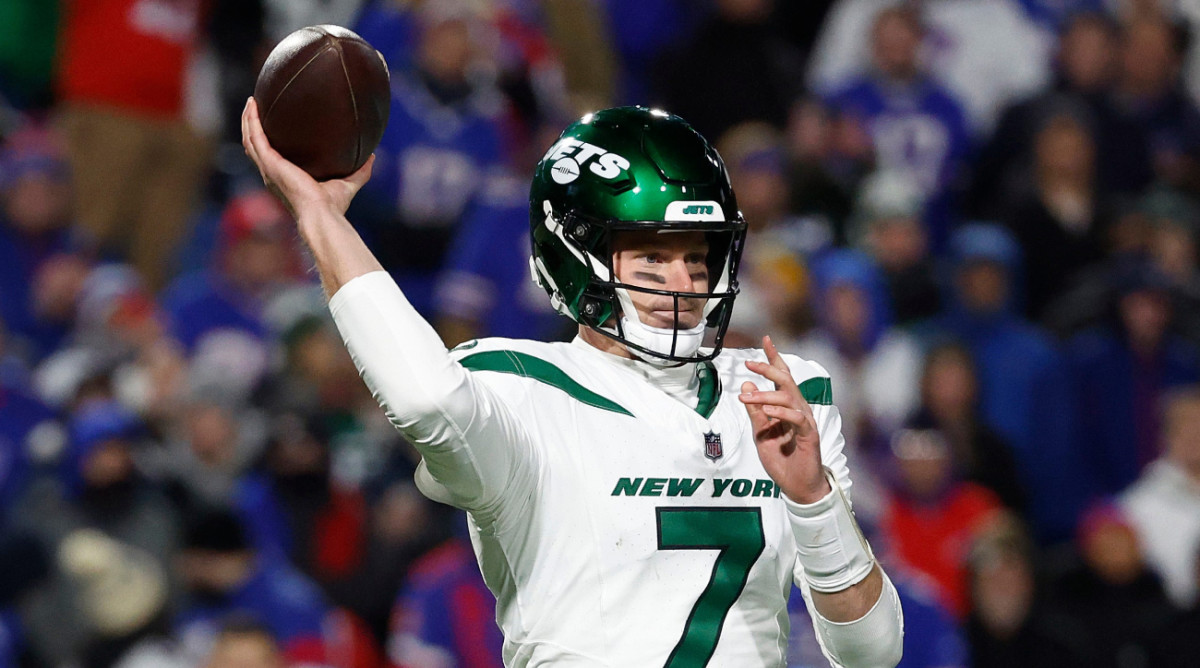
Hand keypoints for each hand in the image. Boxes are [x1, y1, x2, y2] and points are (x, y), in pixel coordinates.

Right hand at [240, 97, 373, 219]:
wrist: (322, 215)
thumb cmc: (332, 206)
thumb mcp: (348, 183)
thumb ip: (360, 171)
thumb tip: (373, 155)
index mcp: (284, 179)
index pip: (271, 158)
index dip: (268, 142)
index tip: (271, 125)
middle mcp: (272, 174)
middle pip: (255, 146)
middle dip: (253, 126)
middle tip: (255, 107)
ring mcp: (268, 169)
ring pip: (250, 140)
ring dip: (248, 119)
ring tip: (251, 101)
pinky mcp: (270, 163)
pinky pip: (255, 137)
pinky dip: (251, 121)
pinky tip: (253, 104)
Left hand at [738, 336, 831, 503]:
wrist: (797, 487)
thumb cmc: (782, 460)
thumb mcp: (761, 434)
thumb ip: (755, 412)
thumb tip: (746, 386)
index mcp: (788, 408)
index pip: (782, 378)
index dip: (775, 358)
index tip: (766, 340)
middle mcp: (799, 410)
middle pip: (786, 381)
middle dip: (768, 368)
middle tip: (749, 363)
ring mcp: (805, 422)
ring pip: (789, 397)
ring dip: (766, 395)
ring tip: (747, 398)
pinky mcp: (809, 436)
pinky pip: (797, 418)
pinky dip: (781, 412)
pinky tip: (767, 411)